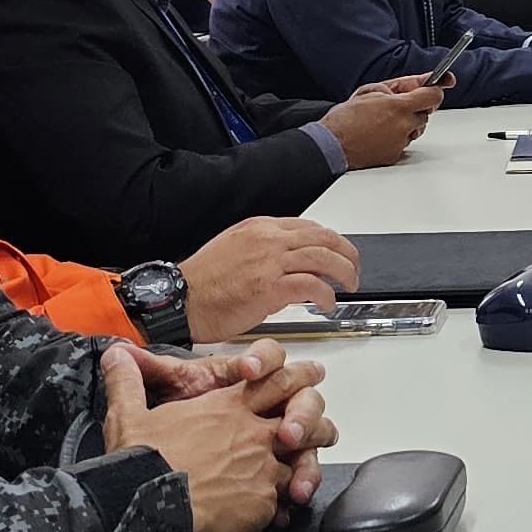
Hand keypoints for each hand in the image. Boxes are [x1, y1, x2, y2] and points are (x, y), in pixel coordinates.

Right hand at [99, 340, 334, 531]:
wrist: (147, 508)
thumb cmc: (140, 462)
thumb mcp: (127, 416)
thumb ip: (128, 382)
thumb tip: (115, 354)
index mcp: (227, 407)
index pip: (274, 381)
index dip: (296, 375)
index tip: (312, 373)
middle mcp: (253, 434)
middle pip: (304, 420)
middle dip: (314, 423)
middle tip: (320, 429)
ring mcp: (263, 469)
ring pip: (300, 464)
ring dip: (301, 471)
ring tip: (301, 483)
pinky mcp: (264, 504)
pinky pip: (284, 504)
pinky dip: (283, 508)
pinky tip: (276, 516)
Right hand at [178, 215, 359, 336]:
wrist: (178, 300)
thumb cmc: (202, 283)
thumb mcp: (234, 250)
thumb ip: (263, 251)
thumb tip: (288, 263)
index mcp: (259, 228)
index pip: (309, 227)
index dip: (330, 242)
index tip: (337, 254)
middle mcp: (268, 239)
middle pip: (324, 237)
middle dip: (347, 253)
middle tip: (353, 270)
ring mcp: (269, 262)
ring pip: (324, 257)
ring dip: (344, 272)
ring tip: (348, 285)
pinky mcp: (269, 287)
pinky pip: (312, 285)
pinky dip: (326, 295)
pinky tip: (327, 304)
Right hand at [322, 79, 438, 167]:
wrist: (331, 144)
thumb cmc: (345, 118)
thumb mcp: (369, 91)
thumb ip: (396, 87)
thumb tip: (414, 85)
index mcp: (398, 106)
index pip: (433, 95)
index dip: (435, 90)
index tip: (436, 87)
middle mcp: (403, 125)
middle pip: (425, 114)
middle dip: (416, 108)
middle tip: (397, 106)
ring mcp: (400, 142)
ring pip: (415, 129)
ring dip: (407, 123)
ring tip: (383, 121)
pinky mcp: (395, 155)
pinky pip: (404, 143)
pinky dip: (396, 137)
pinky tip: (379, 134)